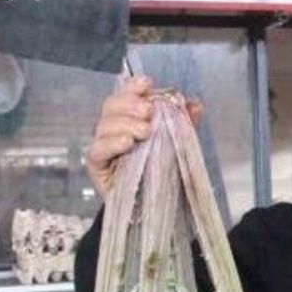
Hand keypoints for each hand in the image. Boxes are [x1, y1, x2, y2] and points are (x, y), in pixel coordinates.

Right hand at [83, 77, 203, 198]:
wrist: (150, 207)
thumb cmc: (160, 172)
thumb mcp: (176, 146)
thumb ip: (184, 124)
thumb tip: (194, 104)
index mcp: (129, 119)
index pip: (125, 95)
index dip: (133, 86)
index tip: (147, 84)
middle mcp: (113, 129)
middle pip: (112, 106)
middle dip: (130, 104)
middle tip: (148, 111)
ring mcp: (103, 147)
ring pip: (104, 125)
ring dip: (125, 123)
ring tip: (144, 131)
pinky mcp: (97, 166)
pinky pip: (97, 150)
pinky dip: (111, 144)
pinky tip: (126, 143)